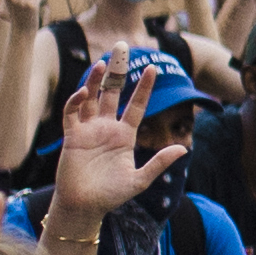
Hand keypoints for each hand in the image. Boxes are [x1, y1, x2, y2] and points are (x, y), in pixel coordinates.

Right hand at [51, 54, 188, 215]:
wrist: (85, 207)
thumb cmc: (112, 195)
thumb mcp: (140, 179)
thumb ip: (159, 162)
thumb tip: (184, 149)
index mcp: (124, 135)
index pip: (136, 104)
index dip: (144, 86)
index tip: (154, 67)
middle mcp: (106, 128)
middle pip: (112, 93)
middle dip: (117, 71)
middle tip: (122, 47)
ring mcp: (88, 130)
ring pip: (91, 97)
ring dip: (95, 80)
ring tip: (103, 62)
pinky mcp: (71, 137)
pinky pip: (72, 113)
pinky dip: (76, 101)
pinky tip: (84, 93)